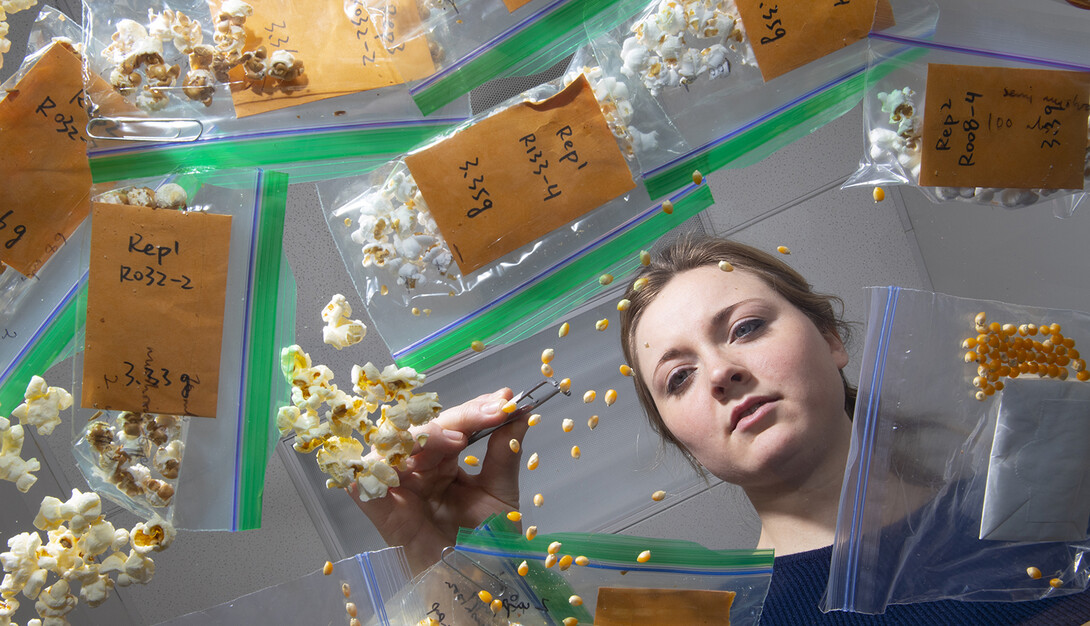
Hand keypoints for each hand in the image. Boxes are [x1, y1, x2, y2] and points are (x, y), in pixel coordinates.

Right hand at [347, 388, 527, 574]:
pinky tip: (399, 462)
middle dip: (456, 418)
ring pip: (393, 445)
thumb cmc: (487, 545)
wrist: (478, 587)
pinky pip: (363, 485)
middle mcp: (419, 470)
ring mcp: (399, 489)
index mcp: (445, 462)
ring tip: (455, 440)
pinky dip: (372, 470)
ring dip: (421, 436)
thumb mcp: (502, 495)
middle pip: (423, 428)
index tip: (503, 401)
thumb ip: (506, 453)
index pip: (454, 425)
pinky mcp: (383, 514)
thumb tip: (520, 410)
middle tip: (486, 416)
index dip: (476, 409)